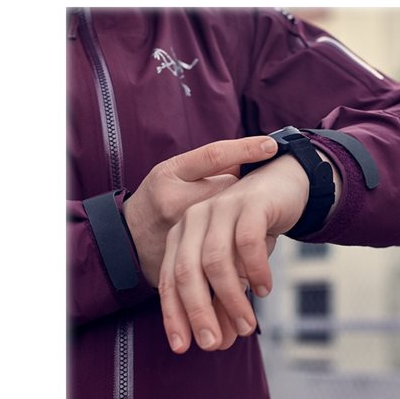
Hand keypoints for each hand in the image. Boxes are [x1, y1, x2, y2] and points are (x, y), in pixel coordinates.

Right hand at [122, 136, 277, 286]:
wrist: (127, 242)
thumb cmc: (156, 199)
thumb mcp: (172, 175)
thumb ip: (206, 168)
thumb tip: (247, 158)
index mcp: (170, 174)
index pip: (213, 156)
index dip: (244, 149)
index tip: (272, 145)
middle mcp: (175, 199)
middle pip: (228, 189)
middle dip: (242, 190)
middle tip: (243, 193)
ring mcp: (181, 229)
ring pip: (230, 217)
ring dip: (241, 216)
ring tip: (236, 218)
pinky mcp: (186, 253)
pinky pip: (225, 244)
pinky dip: (235, 240)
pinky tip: (235, 241)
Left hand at [158, 152, 339, 352]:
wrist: (283, 186)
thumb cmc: (254, 230)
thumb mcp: (236, 268)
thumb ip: (225, 300)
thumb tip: (221, 342)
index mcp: (183, 235)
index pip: (171, 280)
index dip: (174, 315)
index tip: (182, 347)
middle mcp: (195, 219)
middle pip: (188, 272)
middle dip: (198, 313)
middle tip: (213, 344)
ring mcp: (221, 208)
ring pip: (216, 261)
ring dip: (231, 299)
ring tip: (246, 326)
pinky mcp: (250, 203)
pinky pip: (247, 243)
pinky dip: (255, 271)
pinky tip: (264, 290)